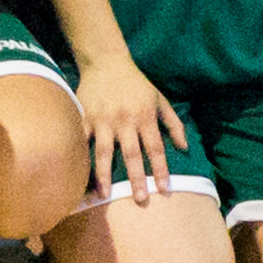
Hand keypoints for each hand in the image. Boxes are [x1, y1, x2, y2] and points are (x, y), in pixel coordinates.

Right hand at [74, 51, 187, 207]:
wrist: (106, 62)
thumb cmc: (136, 84)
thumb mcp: (160, 99)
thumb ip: (174, 123)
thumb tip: (184, 147)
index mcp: (145, 117)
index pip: (156, 148)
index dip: (161, 169)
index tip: (164, 190)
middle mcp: (125, 121)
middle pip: (131, 154)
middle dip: (136, 178)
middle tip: (140, 200)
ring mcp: (103, 120)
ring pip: (103, 151)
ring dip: (104, 174)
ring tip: (105, 195)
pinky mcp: (84, 117)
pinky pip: (82, 140)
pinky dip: (79, 157)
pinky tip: (77, 174)